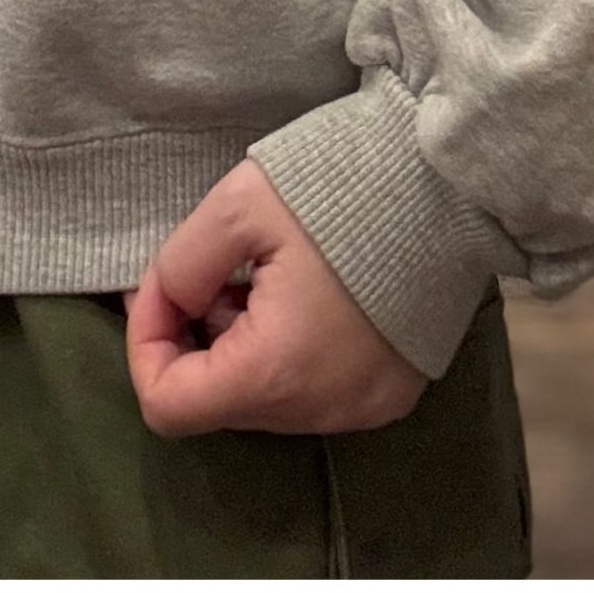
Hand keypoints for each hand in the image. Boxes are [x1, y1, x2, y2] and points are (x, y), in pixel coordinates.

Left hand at [125, 159, 428, 436]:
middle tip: (213, 269)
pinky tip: (304, 292)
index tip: (159, 285)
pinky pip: (312, 391)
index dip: (145, 344)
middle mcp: (319, 413)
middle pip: (218, 402)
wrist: (448, 180)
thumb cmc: (340, 188)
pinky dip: (287, 352)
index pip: (168, 408)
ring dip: (242, 343)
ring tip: (264, 274)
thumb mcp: (236, 207)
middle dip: (196, 337)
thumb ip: (182, 265)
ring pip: (264, 398)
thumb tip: (169, 303)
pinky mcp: (390, 395)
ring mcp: (361, 409)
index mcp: (276, 374)